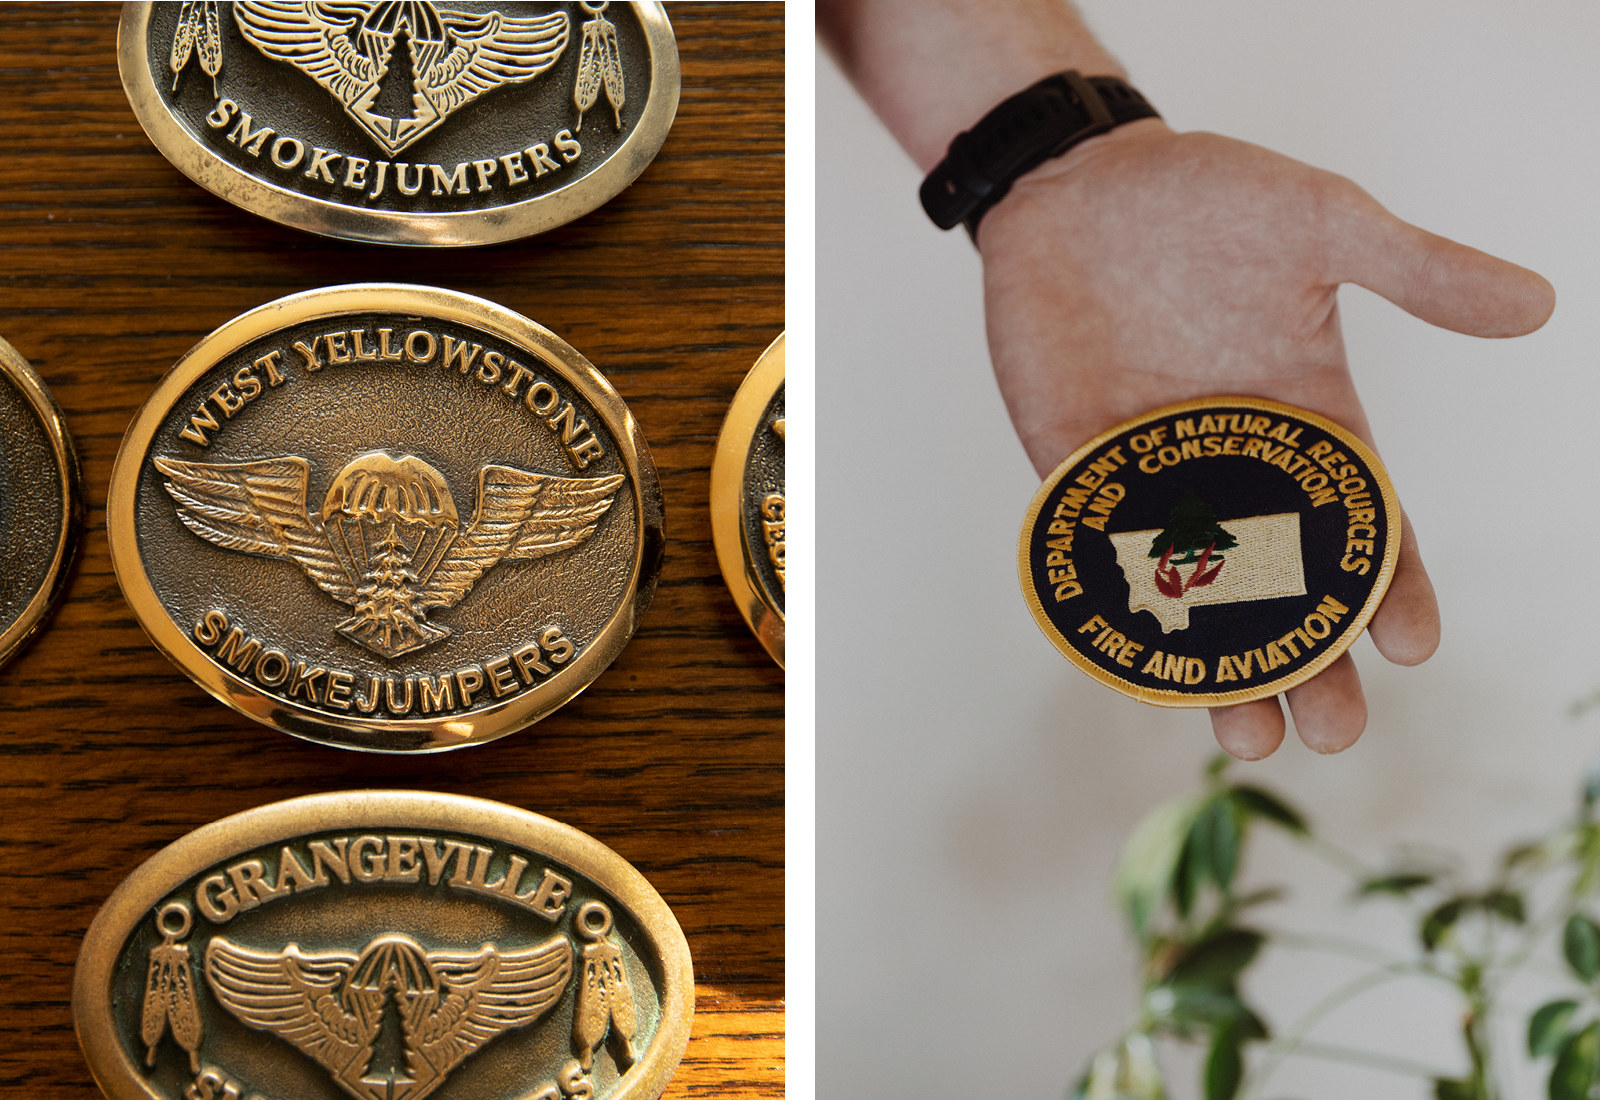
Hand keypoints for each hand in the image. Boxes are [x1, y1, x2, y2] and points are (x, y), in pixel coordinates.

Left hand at [978, 120, 1553, 758]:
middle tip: (1331, 733)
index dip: (1392, 588)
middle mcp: (1234, 466)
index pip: (1364, 526)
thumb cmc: (1206, 197)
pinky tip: (1137, 668)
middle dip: (1308, 661)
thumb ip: (1416, 268)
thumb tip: (1538, 303)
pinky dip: (1115, 608)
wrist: (1077, 182)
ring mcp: (1150, 474)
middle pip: (1283, 588)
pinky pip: (1095, 552)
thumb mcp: (1322, 224)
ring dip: (1217, 666)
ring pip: (1193, 593)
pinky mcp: (1071, 467)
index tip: (1413, 646)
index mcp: (1310, 421)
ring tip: (1246, 736)